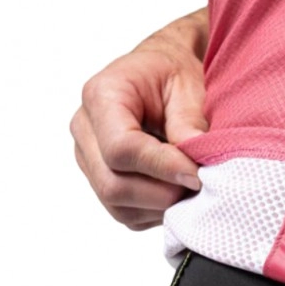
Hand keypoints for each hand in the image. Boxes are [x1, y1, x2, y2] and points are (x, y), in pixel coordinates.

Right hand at [70, 7, 209, 230]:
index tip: (197, 175)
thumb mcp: (188, 85)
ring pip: (117, 205)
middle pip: (112, 185)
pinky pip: (125, 213)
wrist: (161, 73)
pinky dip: (155, 211)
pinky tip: (177, 191)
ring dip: (160, 206)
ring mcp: (88, 158)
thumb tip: (194, 166)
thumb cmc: (173, 72)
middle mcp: (85, 130)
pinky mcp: (101, 180)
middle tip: (199, 185)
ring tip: (192, 188)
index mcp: (101, 96)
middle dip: (162, 193)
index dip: (162, 168)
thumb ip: (189, 123)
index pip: (121, 148)